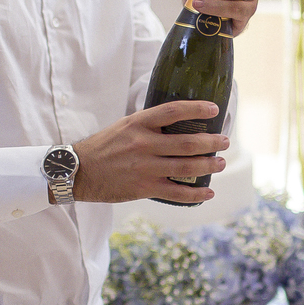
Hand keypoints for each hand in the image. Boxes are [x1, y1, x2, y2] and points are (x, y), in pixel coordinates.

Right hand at [73, 101, 228, 204]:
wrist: (78, 172)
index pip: (173, 111)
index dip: (197, 109)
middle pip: (187, 143)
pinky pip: (177, 193)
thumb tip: (176, 121)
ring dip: (209, 166)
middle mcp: (143, 144)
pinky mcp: (144, 188)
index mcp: (138, 124)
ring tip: (221, 163)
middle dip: (212, 143)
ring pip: (187, 167)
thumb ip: (148, 124)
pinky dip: (196, 195)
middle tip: (225, 141)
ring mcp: (145, 168)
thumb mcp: (123, 126)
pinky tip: (208, 193)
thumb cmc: (103, 147)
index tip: (214, 109)